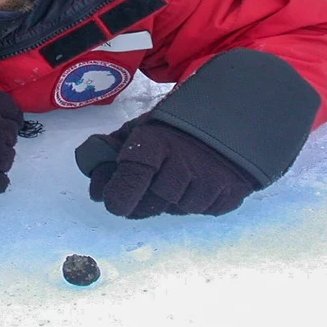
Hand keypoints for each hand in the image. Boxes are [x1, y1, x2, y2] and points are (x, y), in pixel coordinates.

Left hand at [80, 119, 257, 218]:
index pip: (124, 190)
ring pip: (175, 210)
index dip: (115, 196)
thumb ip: (113, 146)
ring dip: (169, 200)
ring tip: (176, 176)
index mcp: (153, 145)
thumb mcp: (142, 126)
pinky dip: (195, 201)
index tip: (113, 197)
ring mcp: (208, 185)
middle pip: (147, 207)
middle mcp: (181, 167)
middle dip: (139, 200)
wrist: (235, 115)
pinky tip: (197, 180)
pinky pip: (202, 211)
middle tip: (143, 187)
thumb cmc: (177, 123)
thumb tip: (91, 166)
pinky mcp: (229, 197)